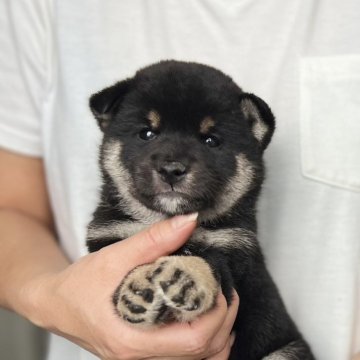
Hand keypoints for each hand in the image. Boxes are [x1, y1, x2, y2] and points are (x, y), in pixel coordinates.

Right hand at [27, 214, 238, 358]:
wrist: (56, 304)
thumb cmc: (80, 284)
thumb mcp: (115, 257)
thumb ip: (154, 240)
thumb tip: (189, 222)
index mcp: (133, 340)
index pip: (193, 341)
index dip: (216, 314)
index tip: (218, 285)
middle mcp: (140, 359)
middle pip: (203, 354)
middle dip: (224, 322)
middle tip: (226, 291)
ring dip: (218, 334)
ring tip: (219, 305)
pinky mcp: (144, 354)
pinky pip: (185, 359)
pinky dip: (205, 343)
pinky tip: (205, 320)